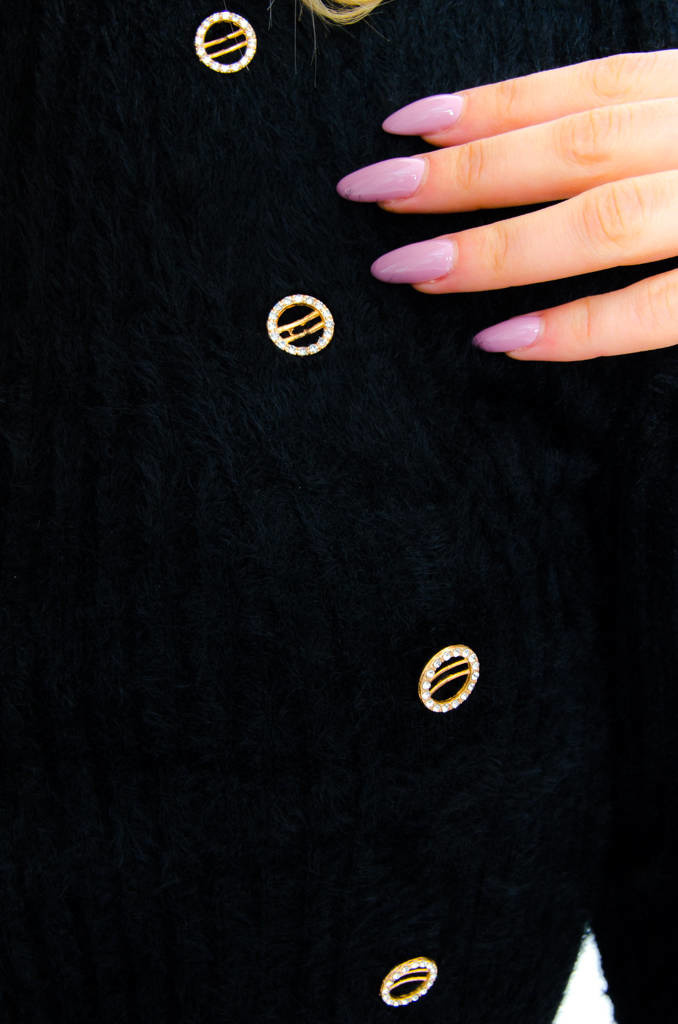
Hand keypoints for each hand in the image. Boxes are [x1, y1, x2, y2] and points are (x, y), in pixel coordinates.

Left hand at [336, 51, 677, 360]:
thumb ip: (650, 139)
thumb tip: (540, 155)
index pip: (592, 89)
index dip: (496, 104)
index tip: (407, 124)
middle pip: (576, 149)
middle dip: (466, 172)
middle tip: (373, 191)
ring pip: (602, 222)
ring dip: (498, 248)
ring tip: (413, 270)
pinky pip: (654, 311)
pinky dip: (577, 326)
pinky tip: (501, 340)